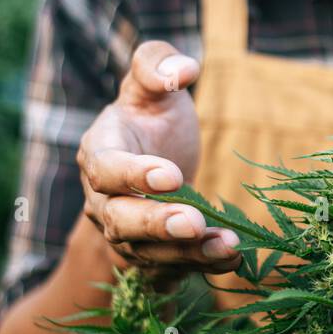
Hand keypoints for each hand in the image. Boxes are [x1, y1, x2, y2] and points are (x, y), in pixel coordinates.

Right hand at [76, 40, 240, 277]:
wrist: (157, 164)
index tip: (172, 175)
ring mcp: (126, 235)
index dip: (134, 175)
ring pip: (148, 252)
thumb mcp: (153, 86)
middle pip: (120, 220)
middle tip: (193, 222)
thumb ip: (157, 65)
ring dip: (187, 252)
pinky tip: (233, 259)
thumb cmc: (153, 119)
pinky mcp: (153, 257)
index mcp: (99, 152)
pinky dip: (203, 267)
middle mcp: (104, 200)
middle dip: (156, 224)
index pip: (106, 169)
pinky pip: (173, 268)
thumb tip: (181, 69)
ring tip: (228, 245)